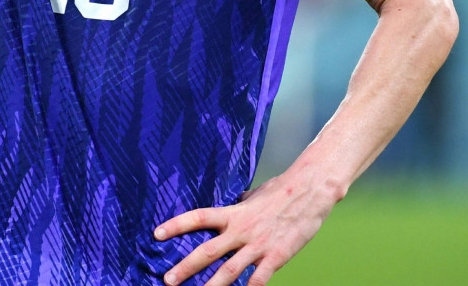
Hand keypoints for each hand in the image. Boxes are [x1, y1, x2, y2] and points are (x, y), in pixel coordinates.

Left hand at [153, 168, 339, 285]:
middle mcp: (241, 230)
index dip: (177, 225)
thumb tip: (235, 200)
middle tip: (167, 279)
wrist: (310, 190)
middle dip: (185, 267)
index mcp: (234, 213)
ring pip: (229, 271)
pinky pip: (258, 279)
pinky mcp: (276, 257)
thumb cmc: (282, 190)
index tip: (157, 233)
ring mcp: (258, 245)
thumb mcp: (255, 194)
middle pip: (208, 251)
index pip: (198, 217)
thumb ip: (241, 203)